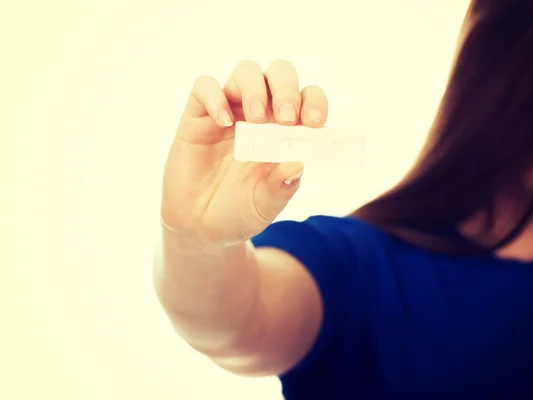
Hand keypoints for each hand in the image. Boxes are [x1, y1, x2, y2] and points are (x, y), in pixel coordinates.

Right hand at [161, 60, 328, 245]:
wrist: (199, 227)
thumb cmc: (238, 212)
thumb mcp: (264, 206)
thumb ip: (280, 188)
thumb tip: (298, 165)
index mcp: (285, 131)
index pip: (307, 99)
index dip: (314, 102)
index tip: (314, 121)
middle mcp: (260, 114)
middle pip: (279, 74)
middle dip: (286, 88)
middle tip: (286, 117)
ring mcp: (229, 111)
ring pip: (246, 71)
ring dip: (255, 88)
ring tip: (256, 120)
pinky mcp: (198, 116)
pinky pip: (204, 86)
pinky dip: (215, 97)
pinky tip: (223, 122)